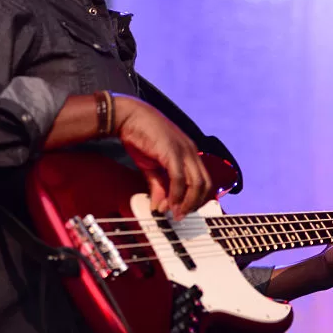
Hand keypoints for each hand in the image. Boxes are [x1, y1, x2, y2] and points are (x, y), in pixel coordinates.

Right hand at [113, 95, 213, 218]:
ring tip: (174, 212)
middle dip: (193, 204)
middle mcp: (191, 151)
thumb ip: (158, 186)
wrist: (127, 116)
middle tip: (180, 215)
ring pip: (196, 183)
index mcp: (189, 152)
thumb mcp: (150, 166)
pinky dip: (176, 194)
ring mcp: (183, 150)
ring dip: (186, 202)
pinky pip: (179, 178)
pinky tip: (167, 202)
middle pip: (205, 184)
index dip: (195, 199)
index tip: (182, 210)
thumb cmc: (139, 136)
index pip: (203, 181)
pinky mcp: (172, 151)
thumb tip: (159, 206)